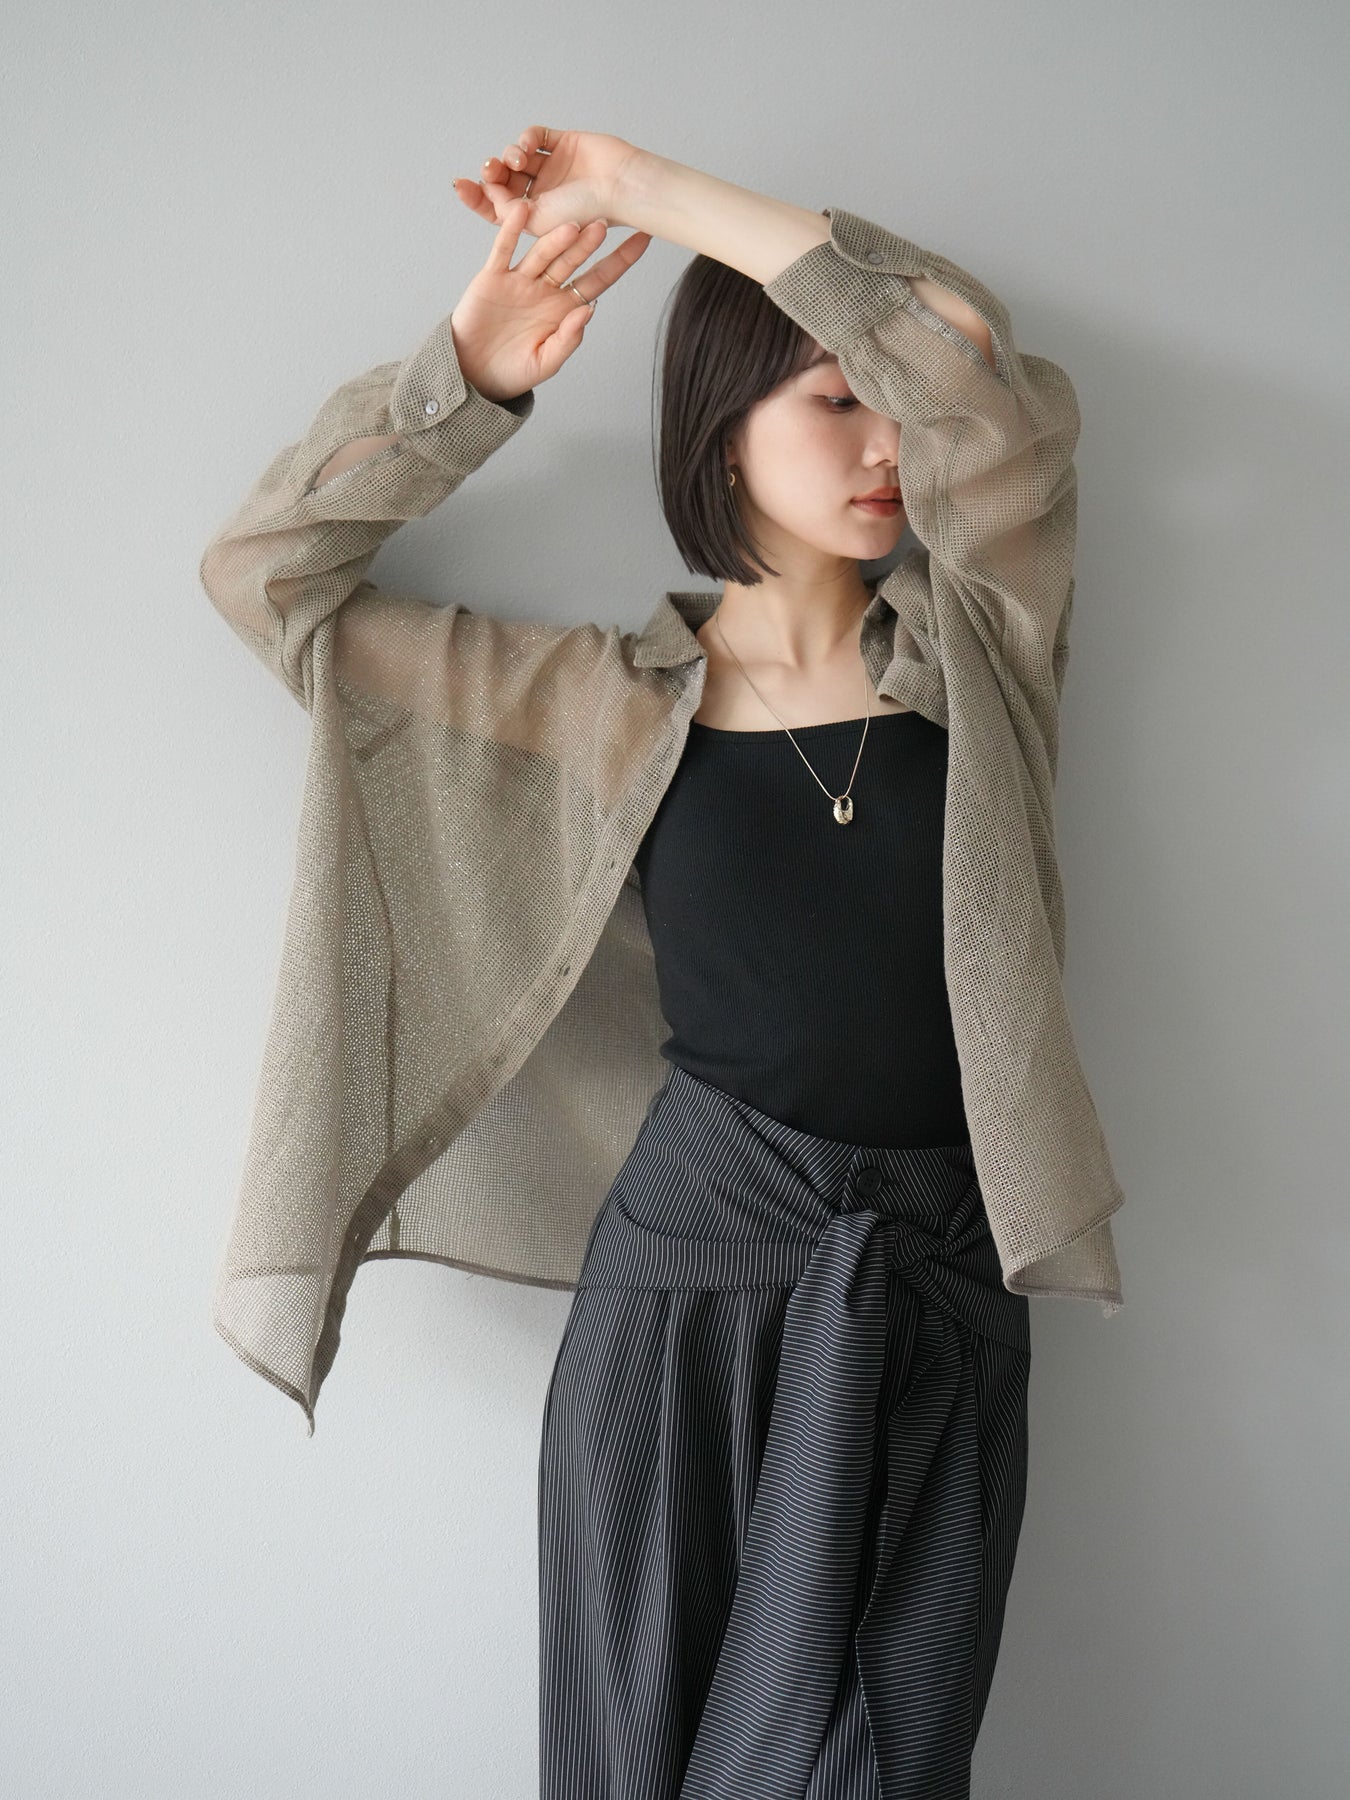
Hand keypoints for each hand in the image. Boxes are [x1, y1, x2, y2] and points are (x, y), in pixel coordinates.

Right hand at [448, 198, 649, 401]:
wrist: (472, 375)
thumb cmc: (512, 373)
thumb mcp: (545, 363)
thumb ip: (568, 339)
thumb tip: (590, 310)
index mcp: (564, 308)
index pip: (598, 280)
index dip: (619, 261)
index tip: (642, 239)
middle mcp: (546, 288)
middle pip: (572, 261)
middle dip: (588, 244)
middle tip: (604, 222)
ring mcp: (520, 279)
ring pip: (542, 253)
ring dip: (557, 238)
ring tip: (572, 224)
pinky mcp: (493, 277)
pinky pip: (504, 250)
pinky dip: (512, 231)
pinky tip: (523, 211)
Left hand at [453, 125, 644, 242]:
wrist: (618, 188)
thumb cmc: (584, 214)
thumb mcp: (535, 222)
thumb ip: (505, 209)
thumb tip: (486, 190)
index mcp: (536, 218)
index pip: (497, 207)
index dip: (477, 197)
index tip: (460, 186)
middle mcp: (543, 194)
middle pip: (504, 180)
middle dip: (492, 173)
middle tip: (490, 170)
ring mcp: (553, 169)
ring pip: (516, 156)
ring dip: (509, 155)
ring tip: (516, 160)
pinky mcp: (563, 145)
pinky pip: (535, 136)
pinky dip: (525, 138)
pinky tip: (526, 147)